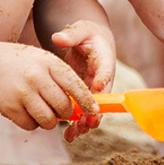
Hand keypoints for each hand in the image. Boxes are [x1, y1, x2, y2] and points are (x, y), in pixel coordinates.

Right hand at [0, 42, 97, 131]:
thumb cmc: (18, 62)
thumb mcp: (42, 59)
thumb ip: (60, 77)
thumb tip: (79, 104)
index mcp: (49, 62)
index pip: (74, 85)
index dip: (87, 100)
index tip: (94, 110)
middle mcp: (37, 77)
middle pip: (63, 106)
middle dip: (68, 114)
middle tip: (64, 112)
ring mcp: (22, 93)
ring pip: (48, 120)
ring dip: (50, 121)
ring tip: (45, 112)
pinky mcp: (9, 107)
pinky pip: (30, 125)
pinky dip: (33, 123)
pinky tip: (28, 111)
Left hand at [51, 20, 115, 141]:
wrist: (90, 41)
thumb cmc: (86, 34)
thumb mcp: (81, 30)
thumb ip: (71, 34)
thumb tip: (57, 38)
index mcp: (104, 58)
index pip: (106, 69)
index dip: (103, 78)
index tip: (97, 86)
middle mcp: (102, 77)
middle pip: (102, 97)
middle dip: (95, 110)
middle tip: (88, 121)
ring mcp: (94, 88)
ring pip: (93, 108)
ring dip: (85, 122)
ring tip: (75, 133)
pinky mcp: (85, 95)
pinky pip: (84, 111)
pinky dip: (77, 123)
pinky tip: (69, 134)